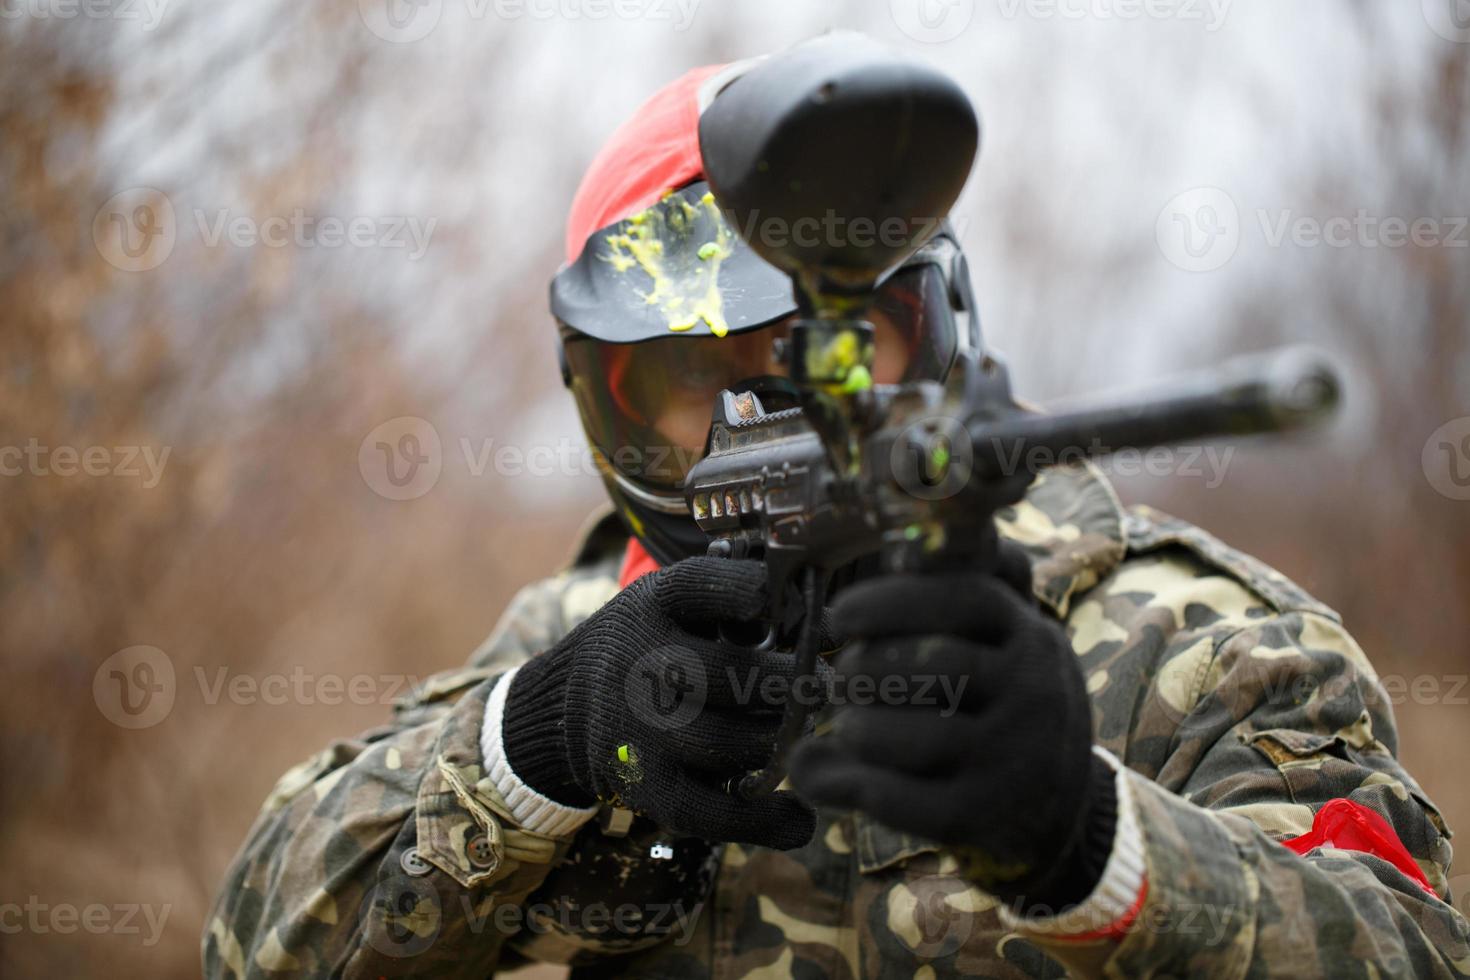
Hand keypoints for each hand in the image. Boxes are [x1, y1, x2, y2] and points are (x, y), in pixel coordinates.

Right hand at [502, 556, 815, 849]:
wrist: (568, 703)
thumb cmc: (654, 645)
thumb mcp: (679, 605)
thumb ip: (742, 605)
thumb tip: (834, 628)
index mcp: (654, 604)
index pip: (701, 587)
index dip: (746, 591)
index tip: (782, 601)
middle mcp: (638, 662)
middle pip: (726, 674)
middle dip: (789, 685)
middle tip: (823, 689)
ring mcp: (637, 728)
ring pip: (724, 743)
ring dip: (780, 744)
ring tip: (804, 737)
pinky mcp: (642, 786)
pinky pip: (705, 811)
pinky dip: (760, 821)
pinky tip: (798, 817)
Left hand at [788, 541, 1116, 907]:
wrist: (1061, 807)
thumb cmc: (1002, 704)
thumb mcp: (1001, 644)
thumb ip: (955, 591)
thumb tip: (898, 545)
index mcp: (1031, 635)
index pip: (963, 598)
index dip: (891, 601)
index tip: (840, 615)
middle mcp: (1034, 692)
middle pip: (934, 664)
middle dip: (866, 668)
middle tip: (843, 677)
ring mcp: (1014, 759)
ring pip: (915, 736)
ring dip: (857, 728)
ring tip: (848, 725)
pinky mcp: (985, 816)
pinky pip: (901, 799)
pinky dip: (854, 785)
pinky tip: (830, 777)